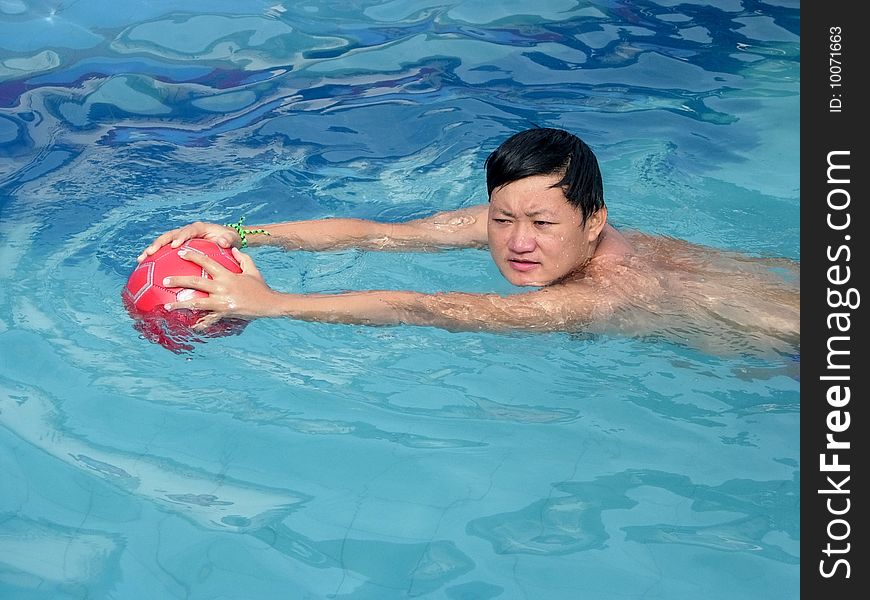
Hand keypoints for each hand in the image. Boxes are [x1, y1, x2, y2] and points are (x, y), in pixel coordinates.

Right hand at [137, 222, 241, 262]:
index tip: (175, 245)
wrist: (227, 239)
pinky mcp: (178, 246)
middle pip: (170, 235)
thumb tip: (223, 242)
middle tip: (150, 252)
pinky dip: (156, 259)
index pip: (188, 231)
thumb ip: (227, 240)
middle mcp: (187, 231)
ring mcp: (181, 238)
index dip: (180, 237)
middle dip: (159, 243)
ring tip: (141, 260)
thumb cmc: (229, 239)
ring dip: (152, 250)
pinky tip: (147, 270)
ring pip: (164, 242)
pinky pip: (165, 252)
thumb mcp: (231, 238)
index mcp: (199, 228)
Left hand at [162, 247, 279, 328]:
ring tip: (167, 306)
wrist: (270, 303)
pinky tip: (190, 326)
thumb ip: (242, 258)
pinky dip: (199, 323)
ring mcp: (222, 302)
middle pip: (196, 283)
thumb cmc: (260, 287)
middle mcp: (222, 288)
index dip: (192, 256)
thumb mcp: (252, 269)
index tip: (180, 252)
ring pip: (197, 303)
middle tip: (164, 280)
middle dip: (178, 281)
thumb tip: (233, 249)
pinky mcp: (225, 313)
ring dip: (181, 304)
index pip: (206, 263)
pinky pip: (209, 319)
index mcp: (227, 275)